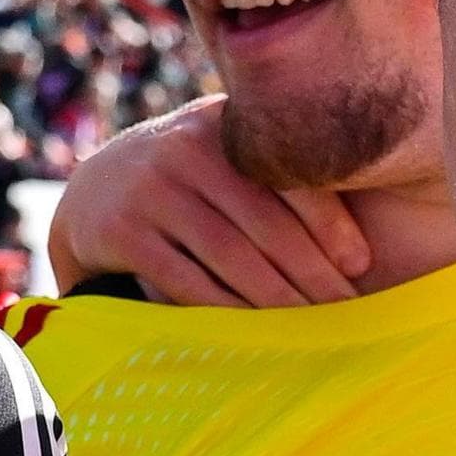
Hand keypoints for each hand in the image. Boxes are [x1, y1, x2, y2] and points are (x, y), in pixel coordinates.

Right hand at [49, 96, 373, 306]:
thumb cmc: (190, 182)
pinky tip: (251, 331)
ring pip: (228, 253)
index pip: (289, 173)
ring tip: (307, 326)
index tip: (361, 265)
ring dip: (273, 297)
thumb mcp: (226, 156)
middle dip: (310, 271)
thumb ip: (276, 173)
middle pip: (264, 221)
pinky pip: (184, 279)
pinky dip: (222, 309)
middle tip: (343, 309)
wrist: (94, 191)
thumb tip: (359, 240)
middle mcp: (187, 147)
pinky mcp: (122, 230)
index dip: (330, 223)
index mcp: (226, 125)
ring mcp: (151, 188)